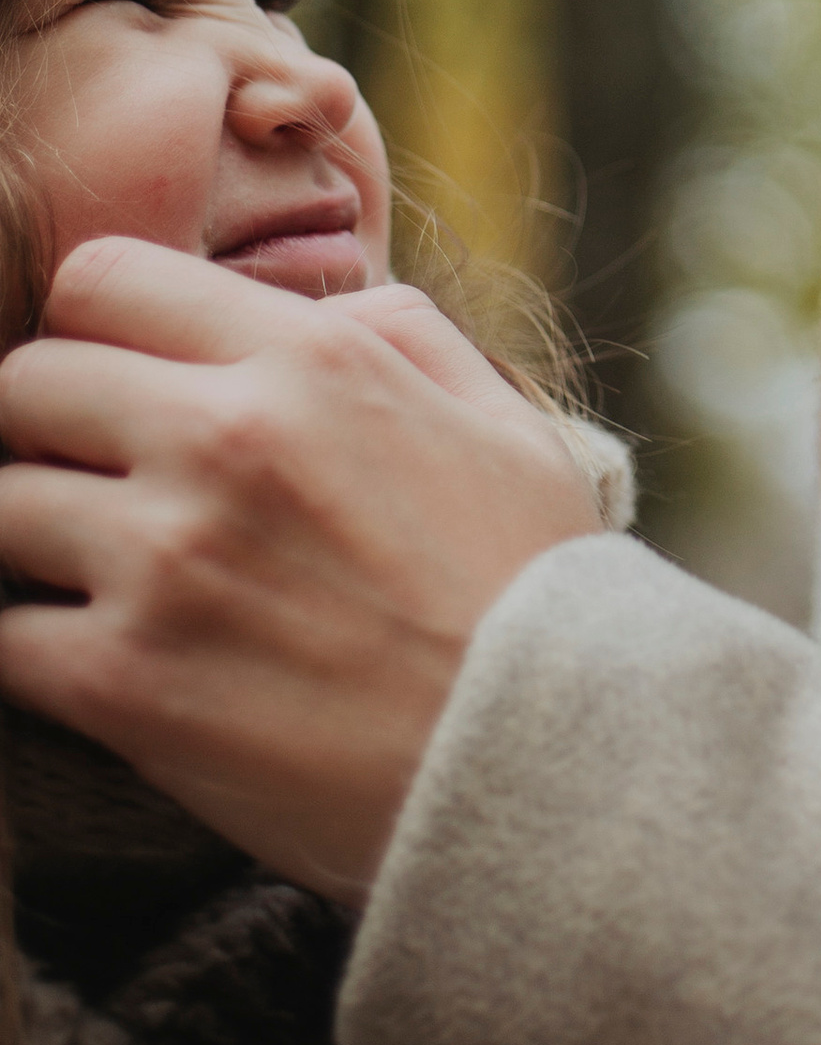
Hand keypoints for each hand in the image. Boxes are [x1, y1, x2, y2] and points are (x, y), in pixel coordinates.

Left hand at [0, 239, 604, 899]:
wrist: (543, 765)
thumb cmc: (531, 591)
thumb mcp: (497, 418)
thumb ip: (396, 331)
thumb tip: (307, 305)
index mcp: (308, 359)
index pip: (98, 279)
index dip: (96, 327)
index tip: (124, 380)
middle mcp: (222, 437)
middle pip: (25, 384)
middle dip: (49, 428)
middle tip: (99, 484)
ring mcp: (163, 561)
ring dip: (33, 540)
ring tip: (94, 577)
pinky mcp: (122, 685)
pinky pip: (0, 635)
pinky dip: (29, 646)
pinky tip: (93, 661)